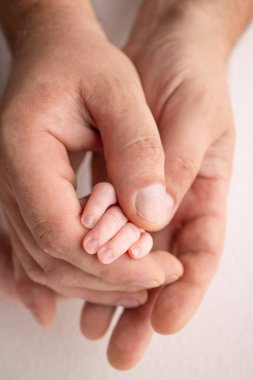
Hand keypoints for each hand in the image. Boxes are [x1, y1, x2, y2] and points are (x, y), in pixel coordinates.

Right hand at [0, 1, 182, 319]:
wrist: (55, 56)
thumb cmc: (83, 65)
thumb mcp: (120, 92)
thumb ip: (137, 150)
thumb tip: (151, 216)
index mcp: (24, 152)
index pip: (59, 232)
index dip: (110, 263)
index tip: (159, 267)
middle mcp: (8, 182)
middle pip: (50, 258)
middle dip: (107, 280)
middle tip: (158, 277)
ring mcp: (13, 196)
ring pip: (44, 264)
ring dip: (93, 283)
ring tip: (140, 283)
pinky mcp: (28, 202)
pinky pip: (39, 252)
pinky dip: (71, 274)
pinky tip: (96, 286)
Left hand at [81, 0, 236, 368]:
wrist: (165, 50)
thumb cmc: (191, 77)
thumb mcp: (192, 117)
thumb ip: (175, 168)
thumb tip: (154, 218)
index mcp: (204, 192)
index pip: (200, 254)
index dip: (185, 290)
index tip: (164, 321)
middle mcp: (174, 201)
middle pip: (162, 267)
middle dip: (143, 308)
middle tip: (124, 348)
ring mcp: (143, 195)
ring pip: (129, 254)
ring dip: (111, 290)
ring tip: (94, 325)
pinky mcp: (116, 182)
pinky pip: (103, 225)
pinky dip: (91, 251)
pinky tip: (76, 272)